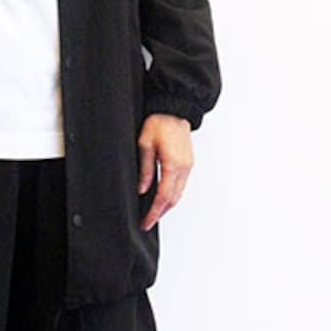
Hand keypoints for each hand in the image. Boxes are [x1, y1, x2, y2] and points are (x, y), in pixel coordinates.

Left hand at [137, 113, 192, 231]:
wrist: (174, 108)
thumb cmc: (159, 122)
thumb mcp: (145, 144)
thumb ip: (144, 169)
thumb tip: (142, 189)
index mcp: (173, 164)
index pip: (163, 196)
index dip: (154, 212)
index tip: (146, 222)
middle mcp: (184, 167)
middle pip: (173, 199)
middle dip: (161, 213)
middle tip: (148, 222)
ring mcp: (188, 165)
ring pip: (179, 193)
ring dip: (167, 205)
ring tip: (154, 213)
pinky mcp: (188, 162)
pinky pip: (181, 184)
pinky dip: (173, 194)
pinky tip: (163, 196)